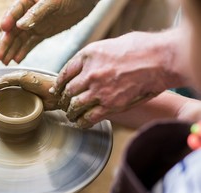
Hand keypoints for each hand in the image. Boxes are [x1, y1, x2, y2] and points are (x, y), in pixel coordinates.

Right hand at [0, 0, 97, 64]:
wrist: (86, 0)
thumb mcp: (53, 2)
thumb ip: (36, 13)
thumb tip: (20, 25)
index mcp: (28, 1)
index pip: (14, 12)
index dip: (8, 21)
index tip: (3, 30)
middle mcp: (28, 14)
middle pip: (13, 30)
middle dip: (5, 43)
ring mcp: (34, 24)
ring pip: (19, 39)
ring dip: (11, 50)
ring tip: (4, 62)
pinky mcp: (42, 33)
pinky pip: (30, 44)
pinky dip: (23, 52)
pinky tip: (16, 60)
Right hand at [0, 70, 61, 110]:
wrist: (57, 94)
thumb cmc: (42, 83)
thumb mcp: (24, 78)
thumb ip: (8, 79)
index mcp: (16, 79)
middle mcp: (18, 87)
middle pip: (0, 93)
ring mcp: (22, 97)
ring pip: (5, 101)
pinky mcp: (27, 105)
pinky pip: (14, 108)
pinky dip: (5, 111)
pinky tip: (0, 116)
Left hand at [53, 30, 187, 127]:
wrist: (160, 60)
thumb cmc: (140, 48)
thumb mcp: (110, 45)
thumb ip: (94, 57)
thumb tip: (83, 68)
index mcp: (88, 55)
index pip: (65, 73)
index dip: (59, 84)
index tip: (57, 90)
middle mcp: (90, 73)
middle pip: (68, 91)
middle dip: (64, 100)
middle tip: (63, 104)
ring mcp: (99, 90)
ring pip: (75, 106)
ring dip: (70, 112)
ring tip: (70, 115)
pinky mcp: (110, 105)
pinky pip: (89, 118)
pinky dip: (82, 122)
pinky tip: (80, 123)